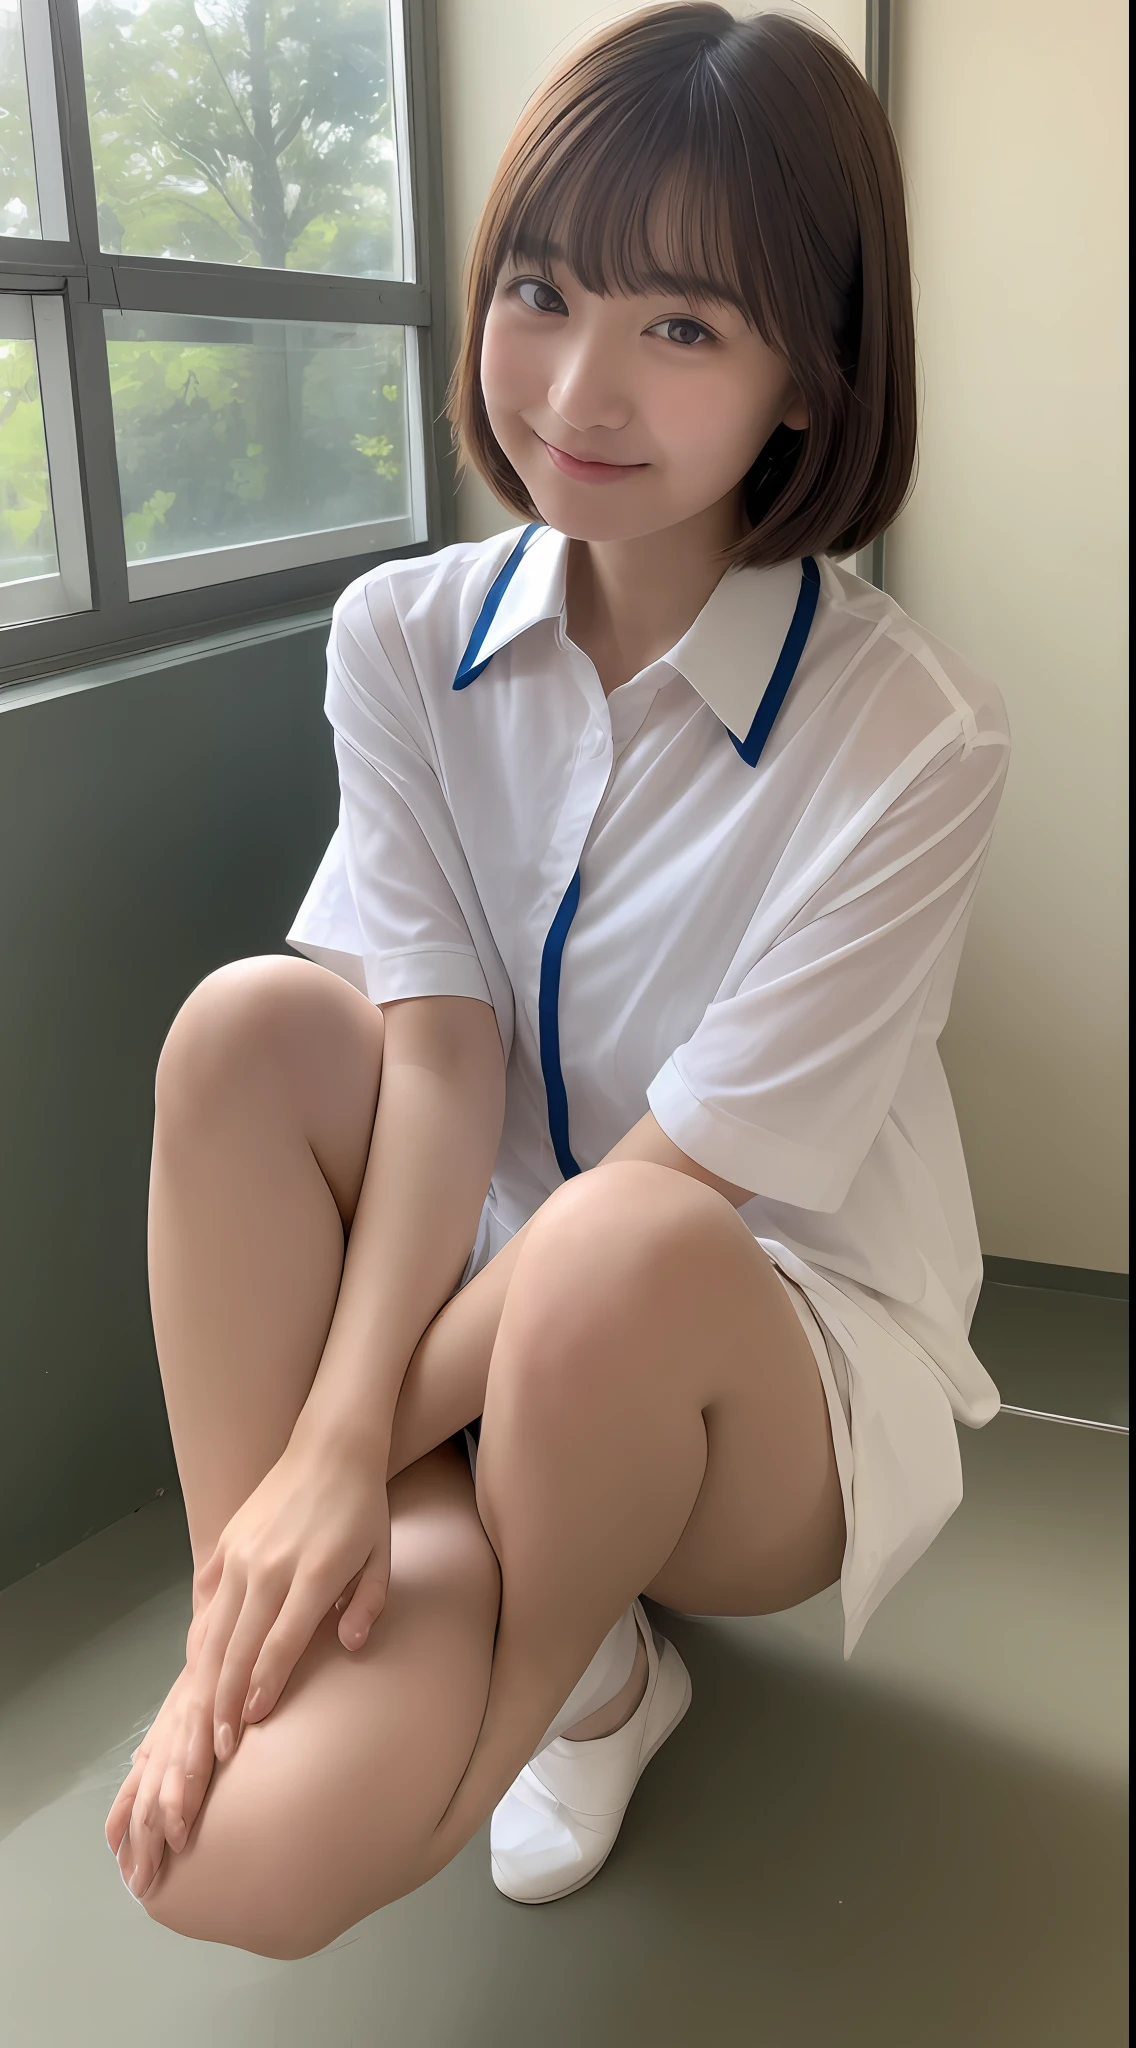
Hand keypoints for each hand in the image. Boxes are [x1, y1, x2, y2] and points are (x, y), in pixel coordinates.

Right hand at [116, 1433, 390, 1877]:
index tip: (250, 1727)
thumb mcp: (381, 1556)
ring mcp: (241, 1554)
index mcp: (313, 1573)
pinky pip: (207, 1601)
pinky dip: (201, 1637)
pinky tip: (198, 1669)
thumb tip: (349, 1646)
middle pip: (238, 1648)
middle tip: (218, 1749)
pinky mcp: (226, 1544)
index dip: (263, 1689)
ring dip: (207, 1680)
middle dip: (225, 1703)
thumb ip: (368, 1604)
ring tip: (202, 1723)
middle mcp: (268, 1566)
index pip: (280, 1644)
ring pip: (214, 1630)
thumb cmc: (363, 1508)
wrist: (331, 1445)